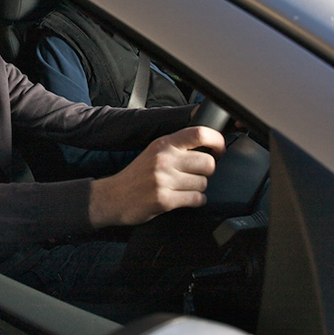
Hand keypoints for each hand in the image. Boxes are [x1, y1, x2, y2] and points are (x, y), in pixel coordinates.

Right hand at [88, 126, 224, 228]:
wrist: (113, 197)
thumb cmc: (137, 175)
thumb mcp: (154, 151)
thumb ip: (177, 146)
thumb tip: (209, 146)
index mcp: (163, 144)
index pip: (199, 133)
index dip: (217, 141)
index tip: (219, 149)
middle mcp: (164, 159)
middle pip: (208, 162)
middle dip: (207, 172)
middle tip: (198, 174)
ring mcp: (163, 180)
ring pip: (203, 183)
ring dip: (199, 188)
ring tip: (185, 188)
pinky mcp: (164, 199)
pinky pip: (196, 199)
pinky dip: (195, 201)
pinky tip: (184, 198)